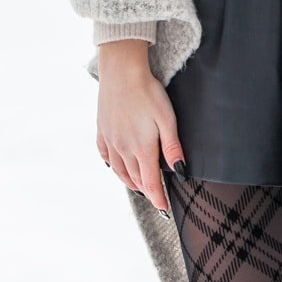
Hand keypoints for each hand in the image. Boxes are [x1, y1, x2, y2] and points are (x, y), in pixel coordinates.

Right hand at [95, 40, 186, 214]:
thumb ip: (172, 147)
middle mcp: (123, 149)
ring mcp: (110, 141)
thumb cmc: (148, 92)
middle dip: (147, 191)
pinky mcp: (101, 131)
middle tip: (156, 198)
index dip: (158, 199)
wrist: (121, 71)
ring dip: (130, 182)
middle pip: (135, 179)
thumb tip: (180, 172)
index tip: (164, 209)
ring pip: (120, 171)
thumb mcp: (167, 119)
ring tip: (139, 187)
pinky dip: (113, 167)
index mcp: (142, 148)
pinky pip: (106, 157)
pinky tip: (117, 167)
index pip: (150, 183)